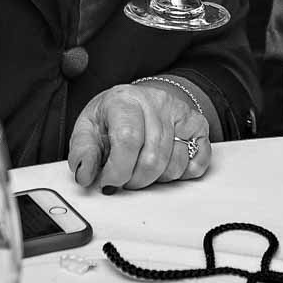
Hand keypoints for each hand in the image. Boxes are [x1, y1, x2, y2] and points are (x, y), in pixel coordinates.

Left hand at [67, 81, 209, 190]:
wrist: (135, 102)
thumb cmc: (110, 119)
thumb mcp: (87, 130)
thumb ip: (82, 152)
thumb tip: (84, 174)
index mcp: (124, 100)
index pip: (128, 139)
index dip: (118, 170)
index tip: (108, 182)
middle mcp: (155, 102)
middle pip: (153, 157)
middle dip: (135, 180)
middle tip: (124, 180)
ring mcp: (179, 112)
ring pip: (176, 163)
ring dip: (156, 179)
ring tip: (141, 170)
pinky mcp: (197, 125)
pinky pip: (200, 159)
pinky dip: (184, 172)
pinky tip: (166, 167)